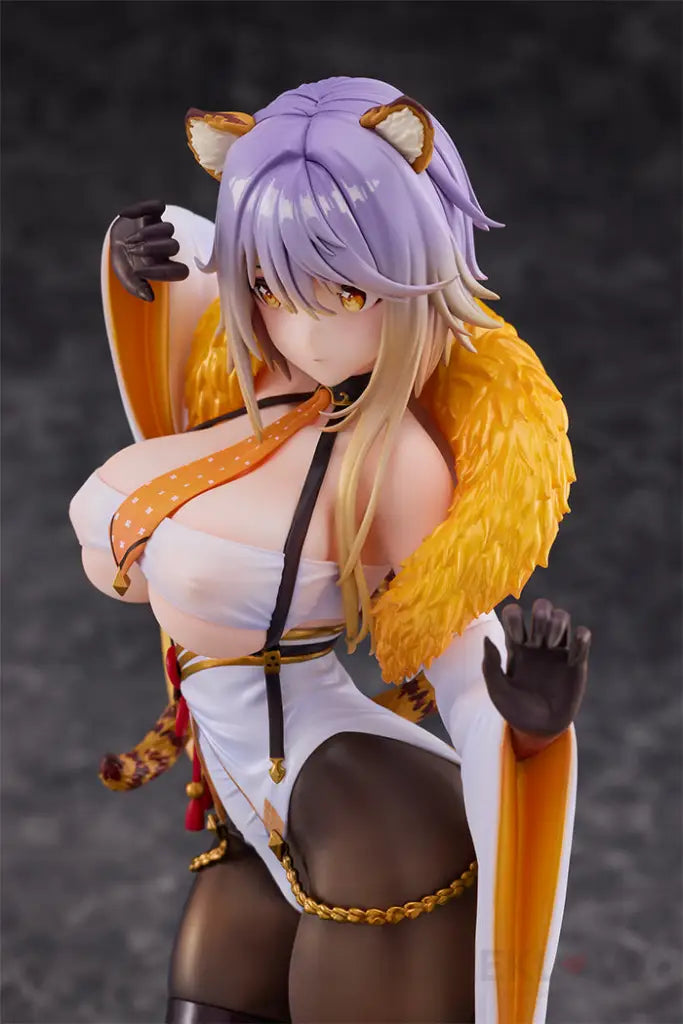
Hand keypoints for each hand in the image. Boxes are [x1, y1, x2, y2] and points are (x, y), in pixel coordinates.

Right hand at [109, 199, 188, 301]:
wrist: (116, 242)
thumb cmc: (126, 263)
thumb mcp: (127, 277)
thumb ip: (136, 287)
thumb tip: (150, 298)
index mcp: (166, 265)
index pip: (181, 271)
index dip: (163, 273)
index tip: (139, 271)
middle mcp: (167, 247)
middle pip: (174, 246)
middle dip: (152, 249)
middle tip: (133, 251)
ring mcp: (161, 229)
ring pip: (168, 228)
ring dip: (147, 234)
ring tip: (129, 240)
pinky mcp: (152, 212)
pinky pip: (157, 206)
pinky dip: (142, 208)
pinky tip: (125, 215)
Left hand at [482, 599, 589, 739]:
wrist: (538, 729)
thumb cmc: (514, 709)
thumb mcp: (498, 690)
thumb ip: (491, 666)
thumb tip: (487, 639)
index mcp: (515, 644)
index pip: (514, 612)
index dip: (515, 617)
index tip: (517, 639)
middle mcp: (536, 642)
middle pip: (542, 607)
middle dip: (540, 614)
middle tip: (537, 638)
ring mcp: (557, 650)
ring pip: (562, 616)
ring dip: (558, 623)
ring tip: (551, 645)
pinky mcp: (576, 661)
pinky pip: (583, 636)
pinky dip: (581, 636)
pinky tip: (572, 653)